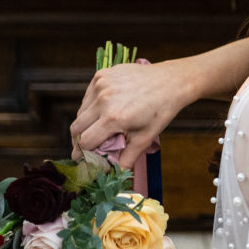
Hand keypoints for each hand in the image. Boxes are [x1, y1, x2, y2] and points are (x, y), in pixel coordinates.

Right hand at [69, 60, 186, 169]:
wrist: (171, 81)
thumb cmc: (160, 111)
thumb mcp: (145, 138)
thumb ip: (127, 158)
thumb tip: (116, 174)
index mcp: (113, 118)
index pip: (85, 141)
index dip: (82, 154)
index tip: (81, 159)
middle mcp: (103, 100)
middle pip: (77, 127)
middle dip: (78, 141)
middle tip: (83, 148)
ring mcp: (101, 85)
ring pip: (81, 111)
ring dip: (84, 123)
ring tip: (95, 131)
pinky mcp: (101, 75)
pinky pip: (88, 96)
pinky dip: (90, 107)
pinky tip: (102, 112)